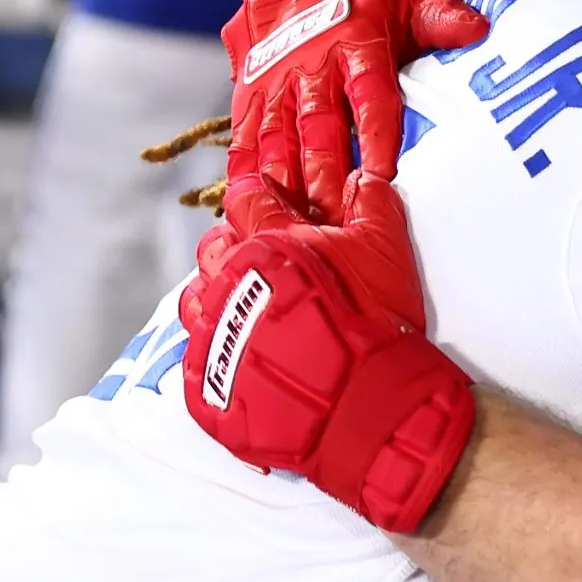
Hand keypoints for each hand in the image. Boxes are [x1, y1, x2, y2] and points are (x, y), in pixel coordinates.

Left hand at [179, 173, 475, 531]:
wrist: (363, 402)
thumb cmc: (373, 323)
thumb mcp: (385, 250)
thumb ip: (371, 205)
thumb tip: (364, 179)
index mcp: (269, 242)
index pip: (246, 199)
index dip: (257, 198)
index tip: (267, 205)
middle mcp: (230, 282)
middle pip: (213, 248)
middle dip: (234, 249)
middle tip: (264, 265)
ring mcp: (215, 333)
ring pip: (196, 300)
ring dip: (217, 299)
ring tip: (247, 312)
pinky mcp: (208, 381)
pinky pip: (197, 356)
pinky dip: (216, 352)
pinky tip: (244, 356)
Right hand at [222, 0, 489, 232]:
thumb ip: (441, 18)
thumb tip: (480, 29)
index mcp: (356, 44)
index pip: (369, 97)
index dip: (374, 137)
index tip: (380, 177)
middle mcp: (312, 63)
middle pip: (319, 129)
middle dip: (324, 178)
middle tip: (332, 222)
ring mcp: (276, 77)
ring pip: (278, 137)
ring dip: (284, 182)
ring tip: (292, 223)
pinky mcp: (249, 87)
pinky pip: (245, 132)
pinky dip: (245, 168)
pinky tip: (248, 201)